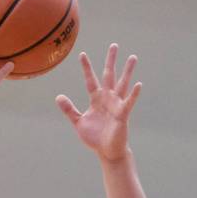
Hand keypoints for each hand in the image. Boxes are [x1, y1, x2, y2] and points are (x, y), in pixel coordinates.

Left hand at [56, 44, 141, 161]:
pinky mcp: (123, 115)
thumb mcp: (79, 122)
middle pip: (109, 75)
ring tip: (133, 57)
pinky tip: (138, 84)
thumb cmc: (95, 138)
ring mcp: (116, 105)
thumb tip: (58, 97)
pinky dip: (133, 94)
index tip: (82, 54)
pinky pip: (128, 102)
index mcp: (96, 99)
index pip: (90, 80)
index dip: (86, 68)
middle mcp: (108, 98)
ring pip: (122, 84)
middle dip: (111, 61)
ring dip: (127, 71)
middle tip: (114, 45)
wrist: (107, 152)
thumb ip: (69, 110)